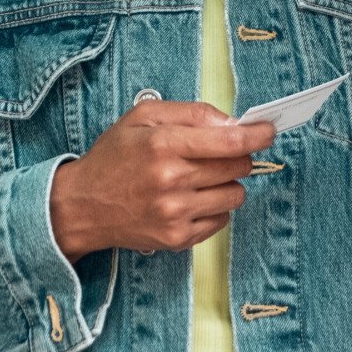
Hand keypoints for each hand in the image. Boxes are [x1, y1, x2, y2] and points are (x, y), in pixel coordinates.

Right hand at [48, 100, 275, 260]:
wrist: (82, 205)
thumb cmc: (114, 156)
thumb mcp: (143, 117)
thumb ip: (190, 113)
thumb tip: (232, 123)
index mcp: (163, 145)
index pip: (228, 142)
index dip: (257, 136)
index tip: (269, 130)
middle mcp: (171, 181)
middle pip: (237, 167)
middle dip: (239, 156)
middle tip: (222, 152)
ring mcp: (174, 214)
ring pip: (235, 195)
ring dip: (226, 183)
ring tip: (200, 178)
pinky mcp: (176, 239)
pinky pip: (221, 221)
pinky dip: (214, 207)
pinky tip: (190, 199)